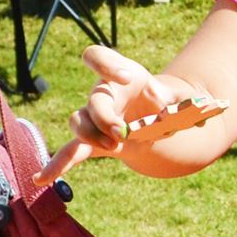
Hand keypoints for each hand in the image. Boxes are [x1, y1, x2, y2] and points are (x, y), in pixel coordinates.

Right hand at [45, 45, 216, 185]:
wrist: (153, 114)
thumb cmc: (161, 99)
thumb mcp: (177, 98)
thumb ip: (186, 103)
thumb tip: (194, 115)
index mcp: (122, 74)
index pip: (99, 58)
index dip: (108, 66)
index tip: (126, 77)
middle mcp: (103, 93)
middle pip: (93, 100)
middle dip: (104, 118)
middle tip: (122, 134)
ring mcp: (94, 116)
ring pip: (78, 121)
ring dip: (92, 136)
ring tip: (113, 148)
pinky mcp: (92, 140)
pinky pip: (70, 150)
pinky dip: (57, 164)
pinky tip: (42, 178)